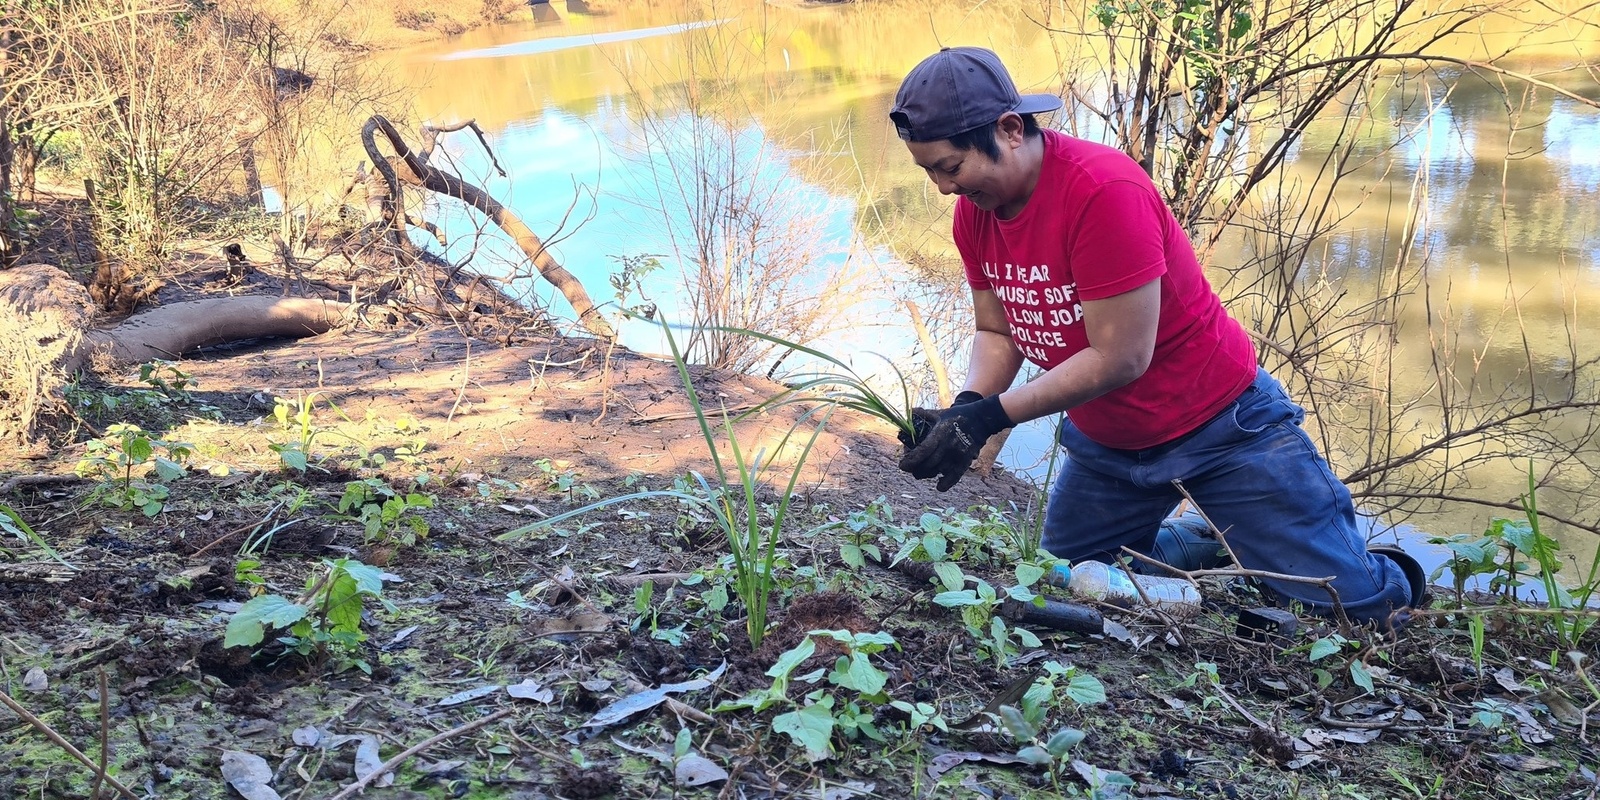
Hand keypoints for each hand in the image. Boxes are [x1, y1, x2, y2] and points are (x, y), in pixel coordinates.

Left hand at [898, 394, 1012, 490]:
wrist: (981, 419)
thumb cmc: (956, 415)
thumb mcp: (938, 412)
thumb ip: (922, 415)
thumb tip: (908, 414)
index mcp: (940, 433)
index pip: (923, 451)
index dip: (911, 461)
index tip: (902, 466)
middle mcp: (948, 446)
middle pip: (928, 465)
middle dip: (916, 469)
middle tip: (911, 469)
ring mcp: (957, 455)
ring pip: (938, 472)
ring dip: (927, 474)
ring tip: (922, 472)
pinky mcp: (966, 460)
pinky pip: (955, 476)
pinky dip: (946, 484)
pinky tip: (939, 487)